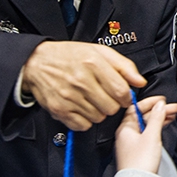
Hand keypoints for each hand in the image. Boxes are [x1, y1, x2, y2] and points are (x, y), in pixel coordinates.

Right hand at [20, 41, 146, 130]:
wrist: (37, 62)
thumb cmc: (69, 56)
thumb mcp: (99, 51)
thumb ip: (123, 66)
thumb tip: (140, 81)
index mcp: (94, 63)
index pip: (121, 91)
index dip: (126, 96)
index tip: (122, 95)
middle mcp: (81, 81)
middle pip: (112, 107)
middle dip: (112, 104)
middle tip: (104, 96)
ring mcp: (70, 97)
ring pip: (99, 118)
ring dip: (99, 112)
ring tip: (91, 100)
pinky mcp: (60, 110)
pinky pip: (83, 125)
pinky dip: (85, 120)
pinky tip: (81, 107)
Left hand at [114, 95, 176, 173]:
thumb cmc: (140, 163)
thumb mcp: (151, 136)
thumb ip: (156, 118)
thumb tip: (159, 105)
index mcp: (125, 128)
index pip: (136, 108)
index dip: (150, 102)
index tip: (162, 100)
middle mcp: (126, 134)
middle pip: (142, 116)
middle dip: (158, 110)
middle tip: (173, 107)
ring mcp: (132, 142)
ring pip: (146, 125)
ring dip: (159, 118)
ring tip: (172, 114)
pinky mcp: (138, 150)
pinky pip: (147, 133)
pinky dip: (157, 128)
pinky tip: (164, 125)